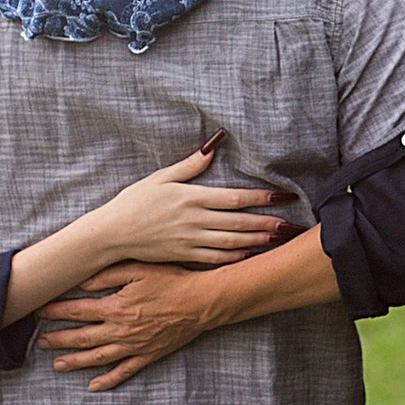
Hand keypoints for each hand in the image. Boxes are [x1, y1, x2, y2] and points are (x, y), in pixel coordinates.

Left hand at [39, 264, 223, 391]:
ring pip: (98, 358)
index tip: (39, 311)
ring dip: (75, 361)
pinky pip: (124, 371)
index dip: (56, 311)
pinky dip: (108, 380)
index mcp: (116, 307)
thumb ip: (108, 275)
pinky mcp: (148, 355)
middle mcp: (121, 330)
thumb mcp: (138, 268)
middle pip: (82, 337)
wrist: (202, 302)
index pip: (77, 311)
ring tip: (57, 365)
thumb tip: (82, 283)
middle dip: (58, 339)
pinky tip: (93, 386)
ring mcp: (134, 346)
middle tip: (41, 342)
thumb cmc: (172, 280)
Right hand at [96, 148, 285, 271]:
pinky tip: (251, 255)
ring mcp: (191, 241)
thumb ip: (189, 165)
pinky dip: (236, 257)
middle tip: (292, 224)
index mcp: (192, 198)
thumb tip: (213, 146)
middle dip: (269, 223)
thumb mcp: (160, 177)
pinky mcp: (185, 256)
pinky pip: (217, 258)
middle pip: (240, 223)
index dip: (262, 198)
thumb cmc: (133, 202)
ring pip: (233, 243)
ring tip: (279, 239)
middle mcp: (195, 220)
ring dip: (258, 241)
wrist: (112, 234)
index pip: (235, 198)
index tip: (283, 197)